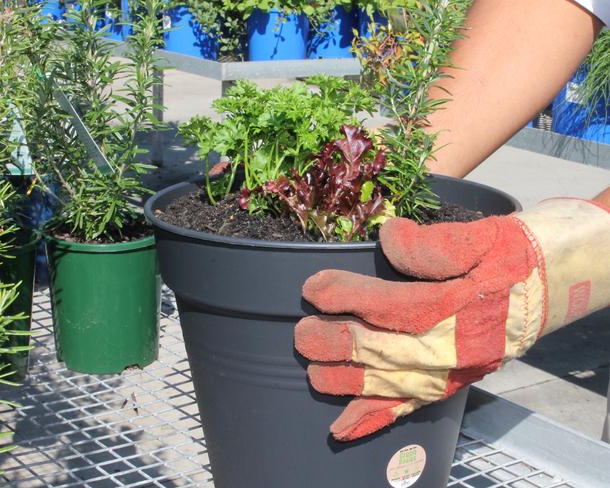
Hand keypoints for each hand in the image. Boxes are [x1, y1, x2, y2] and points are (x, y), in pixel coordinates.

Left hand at [295, 198, 609, 440]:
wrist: (572, 277)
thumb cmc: (530, 252)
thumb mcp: (490, 235)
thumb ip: (437, 243)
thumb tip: (387, 239)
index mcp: (466, 307)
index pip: (395, 306)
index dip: (349, 298)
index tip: (314, 288)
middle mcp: (461, 347)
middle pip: (387, 352)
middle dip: (337, 345)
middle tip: (301, 335)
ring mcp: (459, 368)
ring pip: (394, 385)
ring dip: (349, 384)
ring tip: (314, 375)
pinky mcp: (459, 378)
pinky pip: (414, 405)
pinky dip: (377, 418)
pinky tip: (344, 428)